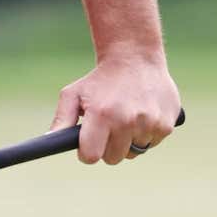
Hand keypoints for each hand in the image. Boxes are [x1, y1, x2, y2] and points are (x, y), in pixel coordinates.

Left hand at [50, 54, 181, 164]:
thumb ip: (62, 118)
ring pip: (133, 153)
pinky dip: (144, 135)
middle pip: (113, 158)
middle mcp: (127, 120)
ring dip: (127, 141)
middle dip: (107, 147)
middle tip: (107, 127)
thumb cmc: (99, 80)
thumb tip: (50, 140)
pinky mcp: (166, 125)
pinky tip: (140, 115)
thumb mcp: (73, 93)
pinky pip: (151, 144)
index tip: (87, 144)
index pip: (92, 156)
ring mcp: (149, 124)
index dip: (87, 152)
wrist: (135, 59)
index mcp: (102, 115)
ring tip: (124, 118)